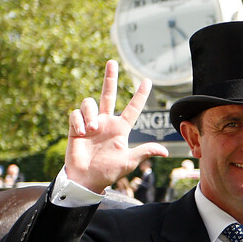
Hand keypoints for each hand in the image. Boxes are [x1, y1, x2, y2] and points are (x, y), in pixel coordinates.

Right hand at [65, 60, 168, 192]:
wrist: (86, 179)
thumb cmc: (108, 171)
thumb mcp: (129, 161)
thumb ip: (145, 152)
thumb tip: (166, 152)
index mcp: (121, 128)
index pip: (133, 108)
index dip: (140, 95)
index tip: (148, 80)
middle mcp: (106, 121)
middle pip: (108, 94)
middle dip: (110, 78)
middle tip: (113, 62)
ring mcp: (91, 123)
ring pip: (90, 103)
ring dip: (90, 114)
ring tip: (92, 130)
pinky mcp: (76, 127)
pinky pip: (76, 114)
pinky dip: (79, 121)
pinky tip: (82, 134)